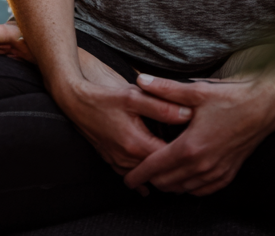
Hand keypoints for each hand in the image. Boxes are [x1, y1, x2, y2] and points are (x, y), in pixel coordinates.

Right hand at [52, 53, 193, 180]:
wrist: (76, 102)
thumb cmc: (104, 97)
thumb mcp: (134, 96)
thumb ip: (162, 106)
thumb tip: (187, 113)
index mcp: (136, 144)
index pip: (168, 158)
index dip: (185, 152)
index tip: (198, 146)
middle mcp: (127, 159)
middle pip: (158, 171)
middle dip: (174, 166)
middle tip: (193, 161)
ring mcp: (118, 162)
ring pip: (145, 176)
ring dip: (159, 172)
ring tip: (178, 168)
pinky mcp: (111, 161)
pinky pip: (131, 176)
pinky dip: (144, 176)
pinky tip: (153, 178)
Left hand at [123, 71, 274, 195]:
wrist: (263, 108)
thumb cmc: (230, 98)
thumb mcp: (195, 91)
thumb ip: (165, 89)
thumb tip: (141, 80)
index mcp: (190, 147)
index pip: (156, 167)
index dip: (139, 174)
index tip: (127, 178)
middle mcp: (202, 165)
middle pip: (167, 182)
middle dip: (151, 178)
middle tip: (140, 171)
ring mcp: (216, 173)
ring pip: (184, 189)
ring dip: (169, 183)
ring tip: (158, 173)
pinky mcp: (227, 174)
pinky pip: (202, 190)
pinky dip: (189, 187)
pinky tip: (184, 178)